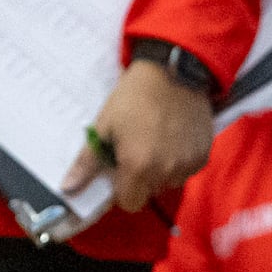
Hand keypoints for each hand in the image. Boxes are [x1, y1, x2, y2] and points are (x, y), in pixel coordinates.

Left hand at [62, 57, 212, 213]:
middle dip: (142, 177)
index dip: (123, 187)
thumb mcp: (104, 125)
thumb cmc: (133, 96)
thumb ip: (87, 162)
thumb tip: (68, 189)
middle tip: (139, 147)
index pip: (129, 203)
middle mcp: (166, 171)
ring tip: (158, 139)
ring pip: (170, 181)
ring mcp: (188, 163)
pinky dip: (181, 159)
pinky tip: (175, 136)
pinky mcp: (204, 154)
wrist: (171, 69)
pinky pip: (188, 169)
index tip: (122, 165)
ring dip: (163, 169)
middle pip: (149, 192)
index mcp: (138, 167)